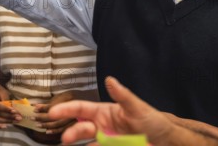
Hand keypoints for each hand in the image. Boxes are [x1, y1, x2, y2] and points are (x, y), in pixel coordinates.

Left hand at [33, 91, 76, 134]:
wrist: (84, 102)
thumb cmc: (71, 97)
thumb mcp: (61, 96)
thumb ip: (49, 103)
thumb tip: (36, 106)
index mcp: (69, 99)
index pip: (53, 106)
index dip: (43, 108)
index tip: (34, 109)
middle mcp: (73, 108)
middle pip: (55, 115)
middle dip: (42, 117)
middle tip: (33, 117)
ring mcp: (74, 118)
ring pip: (58, 124)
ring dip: (46, 125)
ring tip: (37, 125)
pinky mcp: (74, 125)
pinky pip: (63, 129)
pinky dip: (54, 131)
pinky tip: (47, 131)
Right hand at [49, 77, 174, 144]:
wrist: (165, 140)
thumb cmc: (151, 120)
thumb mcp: (137, 107)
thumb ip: (122, 95)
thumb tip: (109, 79)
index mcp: (104, 112)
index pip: (81, 109)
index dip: (66, 109)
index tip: (52, 112)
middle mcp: (101, 127)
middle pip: (81, 128)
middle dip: (72, 132)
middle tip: (65, 138)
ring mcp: (106, 141)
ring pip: (87, 143)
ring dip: (78, 144)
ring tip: (69, 145)